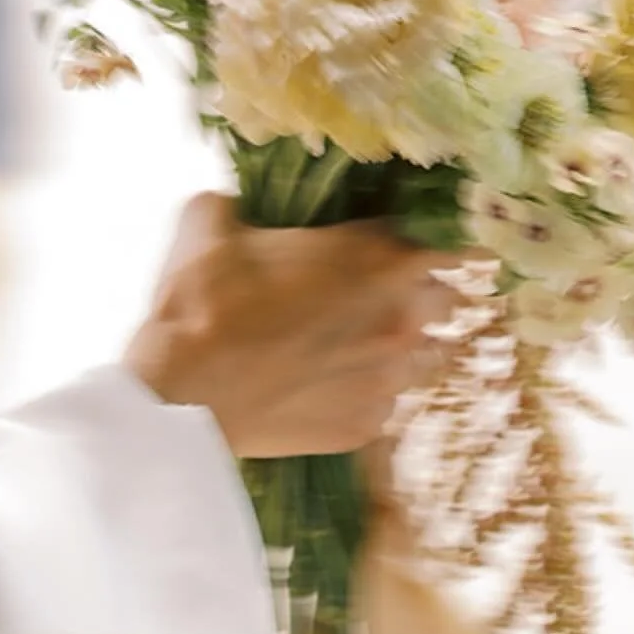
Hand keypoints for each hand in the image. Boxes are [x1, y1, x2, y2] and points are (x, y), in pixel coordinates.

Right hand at [125, 192, 481, 457]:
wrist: (182, 396)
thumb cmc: (201, 304)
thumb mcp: (210, 223)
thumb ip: (240, 203)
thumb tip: (236, 204)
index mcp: (379, 258)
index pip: (452, 241)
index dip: (443, 240)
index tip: (427, 244)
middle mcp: (400, 321)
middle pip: (448, 303)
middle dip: (423, 296)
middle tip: (382, 296)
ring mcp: (386, 381)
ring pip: (423, 361)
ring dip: (399, 350)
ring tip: (357, 349)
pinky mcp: (364, 430)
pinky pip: (384, 408)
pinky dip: (365, 396)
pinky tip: (327, 389)